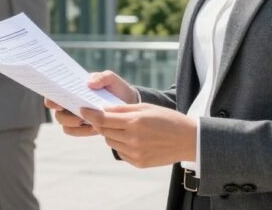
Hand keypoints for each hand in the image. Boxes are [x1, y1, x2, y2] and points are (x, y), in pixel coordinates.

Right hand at [46, 70, 139, 135]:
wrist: (128, 102)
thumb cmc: (115, 87)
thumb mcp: (111, 78)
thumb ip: (101, 77)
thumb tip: (89, 83)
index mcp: (72, 90)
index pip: (53, 95)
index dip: (51, 99)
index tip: (58, 103)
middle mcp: (70, 104)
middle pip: (58, 114)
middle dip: (66, 117)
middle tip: (79, 118)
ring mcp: (76, 117)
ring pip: (65, 126)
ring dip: (74, 125)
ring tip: (89, 122)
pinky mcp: (84, 127)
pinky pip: (76, 132)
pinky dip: (83, 132)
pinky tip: (95, 127)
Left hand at [79, 103, 196, 167]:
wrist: (188, 140)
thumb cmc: (167, 119)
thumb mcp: (146, 108)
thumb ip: (123, 109)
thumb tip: (103, 109)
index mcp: (134, 122)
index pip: (103, 119)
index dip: (90, 114)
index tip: (83, 110)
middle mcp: (133, 139)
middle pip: (104, 131)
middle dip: (102, 123)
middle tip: (108, 117)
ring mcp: (135, 153)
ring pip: (111, 142)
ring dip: (112, 134)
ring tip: (126, 128)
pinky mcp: (138, 163)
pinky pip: (121, 152)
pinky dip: (122, 145)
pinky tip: (134, 140)